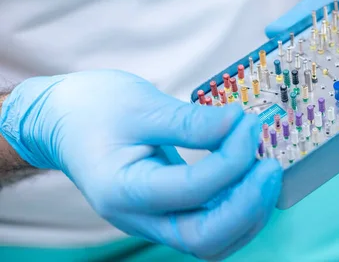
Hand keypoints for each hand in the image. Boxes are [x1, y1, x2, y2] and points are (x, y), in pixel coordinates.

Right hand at [0, 70, 281, 259]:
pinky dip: (238, 208)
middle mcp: (137, 217)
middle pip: (204, 236)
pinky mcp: (168, 211)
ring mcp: (153, 219)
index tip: (246, 122)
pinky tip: (251, 177)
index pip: (191, 189)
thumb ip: (189, 121)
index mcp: (122, 189)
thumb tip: (238, 123)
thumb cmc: (94, 108)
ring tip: (265, 169)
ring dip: (247, 210)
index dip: (230, 158)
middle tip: (270, 164)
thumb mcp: (140, 104)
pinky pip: (210, 225)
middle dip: (247, 204)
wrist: (64, 121)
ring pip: (211, 240)